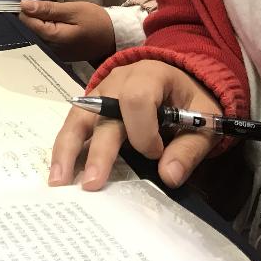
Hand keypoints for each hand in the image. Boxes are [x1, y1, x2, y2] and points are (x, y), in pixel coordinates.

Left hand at [20, 0, 115, 62]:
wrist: (114, 37)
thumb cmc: (95, 20)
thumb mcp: (73, 10)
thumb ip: (48, 9)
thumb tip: (24, 5)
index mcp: (53, 38)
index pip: (28, 23)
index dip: (26, 9)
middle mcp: (49, 49)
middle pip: (30, 30)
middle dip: (31, 14)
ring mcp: (54, 53)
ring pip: (36, 35)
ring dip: (38, 20)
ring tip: (44, 7)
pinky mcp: (58, 53)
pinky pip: (45, 39)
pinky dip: (45, 27)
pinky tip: (51, 17)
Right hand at [49, 59, 220, 189]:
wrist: (178, 81)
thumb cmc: (190, 101)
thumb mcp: (203, 122)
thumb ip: (188, 149)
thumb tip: (168, 177)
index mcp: (150, 75)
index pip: (137, 99)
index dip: (144, 131)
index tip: (156, 153)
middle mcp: (118, 80)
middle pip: (102, 114)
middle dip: (97, 151)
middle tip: (92, 184)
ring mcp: (99, 91)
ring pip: (78, 118)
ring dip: (67, 150)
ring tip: (58, 180)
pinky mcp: (91, 105)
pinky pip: (75, 124)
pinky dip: (66, 148)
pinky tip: (59, 172)